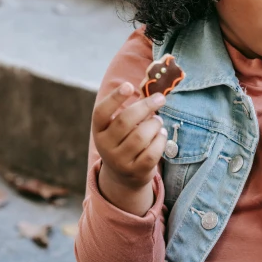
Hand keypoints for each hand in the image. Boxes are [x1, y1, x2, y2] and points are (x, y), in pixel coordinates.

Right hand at [93, 81, 167, 200]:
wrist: (123, 175)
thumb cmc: (123, 140)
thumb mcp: (117, 127)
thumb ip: (129, 111)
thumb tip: (153, 94)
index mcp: (99, 130)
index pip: (101, 112)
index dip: (114, 98)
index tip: (129, 85)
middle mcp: (105, 146)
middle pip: (125, 121)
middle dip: (146, 106)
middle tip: (160, 98)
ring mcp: (119, 161)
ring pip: (140, 136)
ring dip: (155, 124)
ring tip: (158, 120)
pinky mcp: (135, 171)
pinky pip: (152, 153)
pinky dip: (160, 140)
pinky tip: (162, 134)